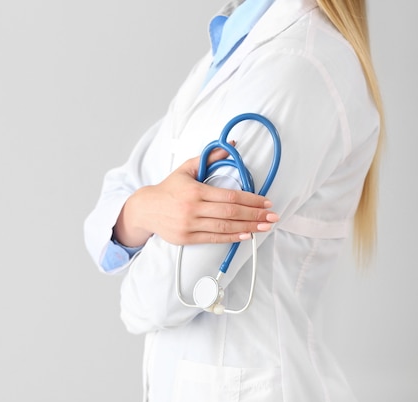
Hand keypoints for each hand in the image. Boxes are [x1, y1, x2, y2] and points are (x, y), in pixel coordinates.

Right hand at [113, 148, 278, 246]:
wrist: (146, 209)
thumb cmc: (168, 188)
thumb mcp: (187, 169)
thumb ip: (209, 157)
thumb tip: (231, 146)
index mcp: (195, 191)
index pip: (229, 196)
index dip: (250, 200)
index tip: (265, 201)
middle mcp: (192, 209)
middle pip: (231, 213)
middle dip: (255, 215)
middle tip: (272, 216)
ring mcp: (189, 225)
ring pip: (225, 227)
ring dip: (248, 228)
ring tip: (264, 227)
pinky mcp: (187, 238)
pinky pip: (214, 238)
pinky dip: (232, 237)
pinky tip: (245, 235)